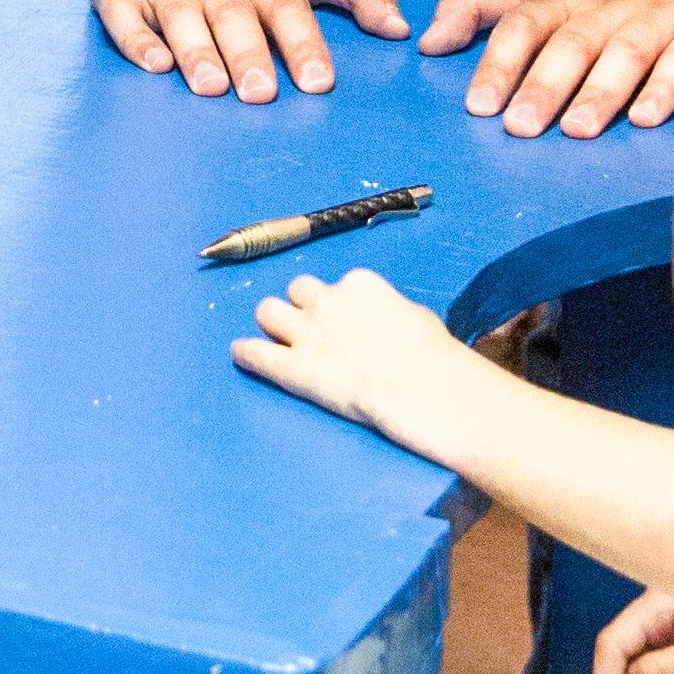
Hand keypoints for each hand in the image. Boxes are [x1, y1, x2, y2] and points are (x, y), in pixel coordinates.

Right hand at [82, 0, 402, 98]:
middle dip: (248, 54)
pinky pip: (127, 17)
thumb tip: (400, 29)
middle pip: (235, 17)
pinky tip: (153, 64)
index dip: (304, 45)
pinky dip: (138, 41)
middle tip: (261, 94)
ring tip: (211, 87)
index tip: (318, 82)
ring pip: (182, 19)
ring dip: (196, 52)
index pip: (289, 9)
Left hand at [226, 256, 470, 442]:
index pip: (338, 285)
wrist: (423, 388)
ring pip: (267, 310)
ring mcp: (308, 333)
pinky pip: (256, 354)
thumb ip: (390, 312)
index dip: (339, 304)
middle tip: (311, 327)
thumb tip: (390, 320)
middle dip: (302, 306)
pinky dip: (245, 353)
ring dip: (273, 323)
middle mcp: (329, 301)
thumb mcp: (416, 318)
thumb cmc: (433, 358)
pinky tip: (240, 353)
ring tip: (278, 337)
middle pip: (297, 289)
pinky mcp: (295, 368)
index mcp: (361, 285)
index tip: (345, 319)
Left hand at [416, 0, 673, 134]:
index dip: (499, 63)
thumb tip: (427, 43)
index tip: (479, 105)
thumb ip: (476, 5)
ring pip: (625, 55)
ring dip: (600, 93)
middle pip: (571, 44)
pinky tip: (646, 118)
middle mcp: (605, 6)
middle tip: (520, 127)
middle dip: (544, 86)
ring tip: (576, 129)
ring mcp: (653, 20)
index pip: (523, 25)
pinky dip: (666, 89)